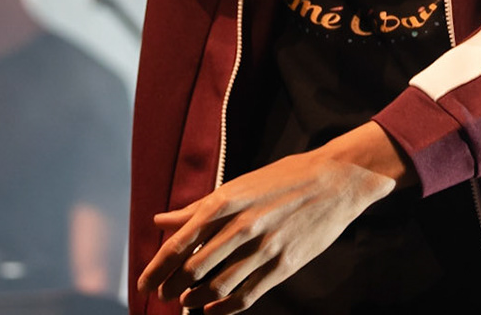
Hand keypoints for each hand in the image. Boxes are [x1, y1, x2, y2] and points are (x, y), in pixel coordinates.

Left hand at [137, 122, 410, 313]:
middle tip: (163, 295)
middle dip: (172, 287)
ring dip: (195, 299)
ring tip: (186, 301)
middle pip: (193, 269)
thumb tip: (160, 219)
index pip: (178, 244)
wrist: (335, 179)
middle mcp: (240, 226)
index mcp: (224, 202)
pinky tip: (213, 310)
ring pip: (217, 287)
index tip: (145, 283)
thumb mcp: (237, 186)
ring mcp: (264, 248)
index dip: (157, 268)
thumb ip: (197, 207)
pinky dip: (225, 308)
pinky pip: (247, 295)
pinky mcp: (284, 264)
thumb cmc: (282, 179)